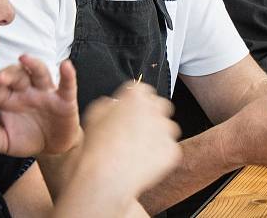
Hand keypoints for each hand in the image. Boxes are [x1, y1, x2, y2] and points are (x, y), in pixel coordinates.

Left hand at [0, 55, 80, 156]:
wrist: (53, 146)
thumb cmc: (27, 137)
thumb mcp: (7, 142)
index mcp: (8, 98)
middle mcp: (26, 90)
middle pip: (15, 74)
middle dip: (7, 74)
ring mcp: (45, 92)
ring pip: (39, 72)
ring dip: (32, 64)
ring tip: (25, 58)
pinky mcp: (65, 99)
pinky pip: (66, 84)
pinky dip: (68, 74)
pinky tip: (66, 66)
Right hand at [78, 82, 181, 196]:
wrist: (106, 176)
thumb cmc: (97, 147)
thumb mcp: (94, 115)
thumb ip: (108, 104)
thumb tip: (113, 105)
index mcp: (135, 95)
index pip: (142, 90)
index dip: (135, 102)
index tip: (131, 111)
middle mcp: (155, 108)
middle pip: (160, 105)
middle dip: (152, 115)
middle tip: (137, 129)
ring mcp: (166, 130)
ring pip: (168, 128)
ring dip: (158, 135)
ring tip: (139, 149)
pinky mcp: (172, 150)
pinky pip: (169, 150)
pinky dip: (160, 155)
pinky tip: (143, 162)